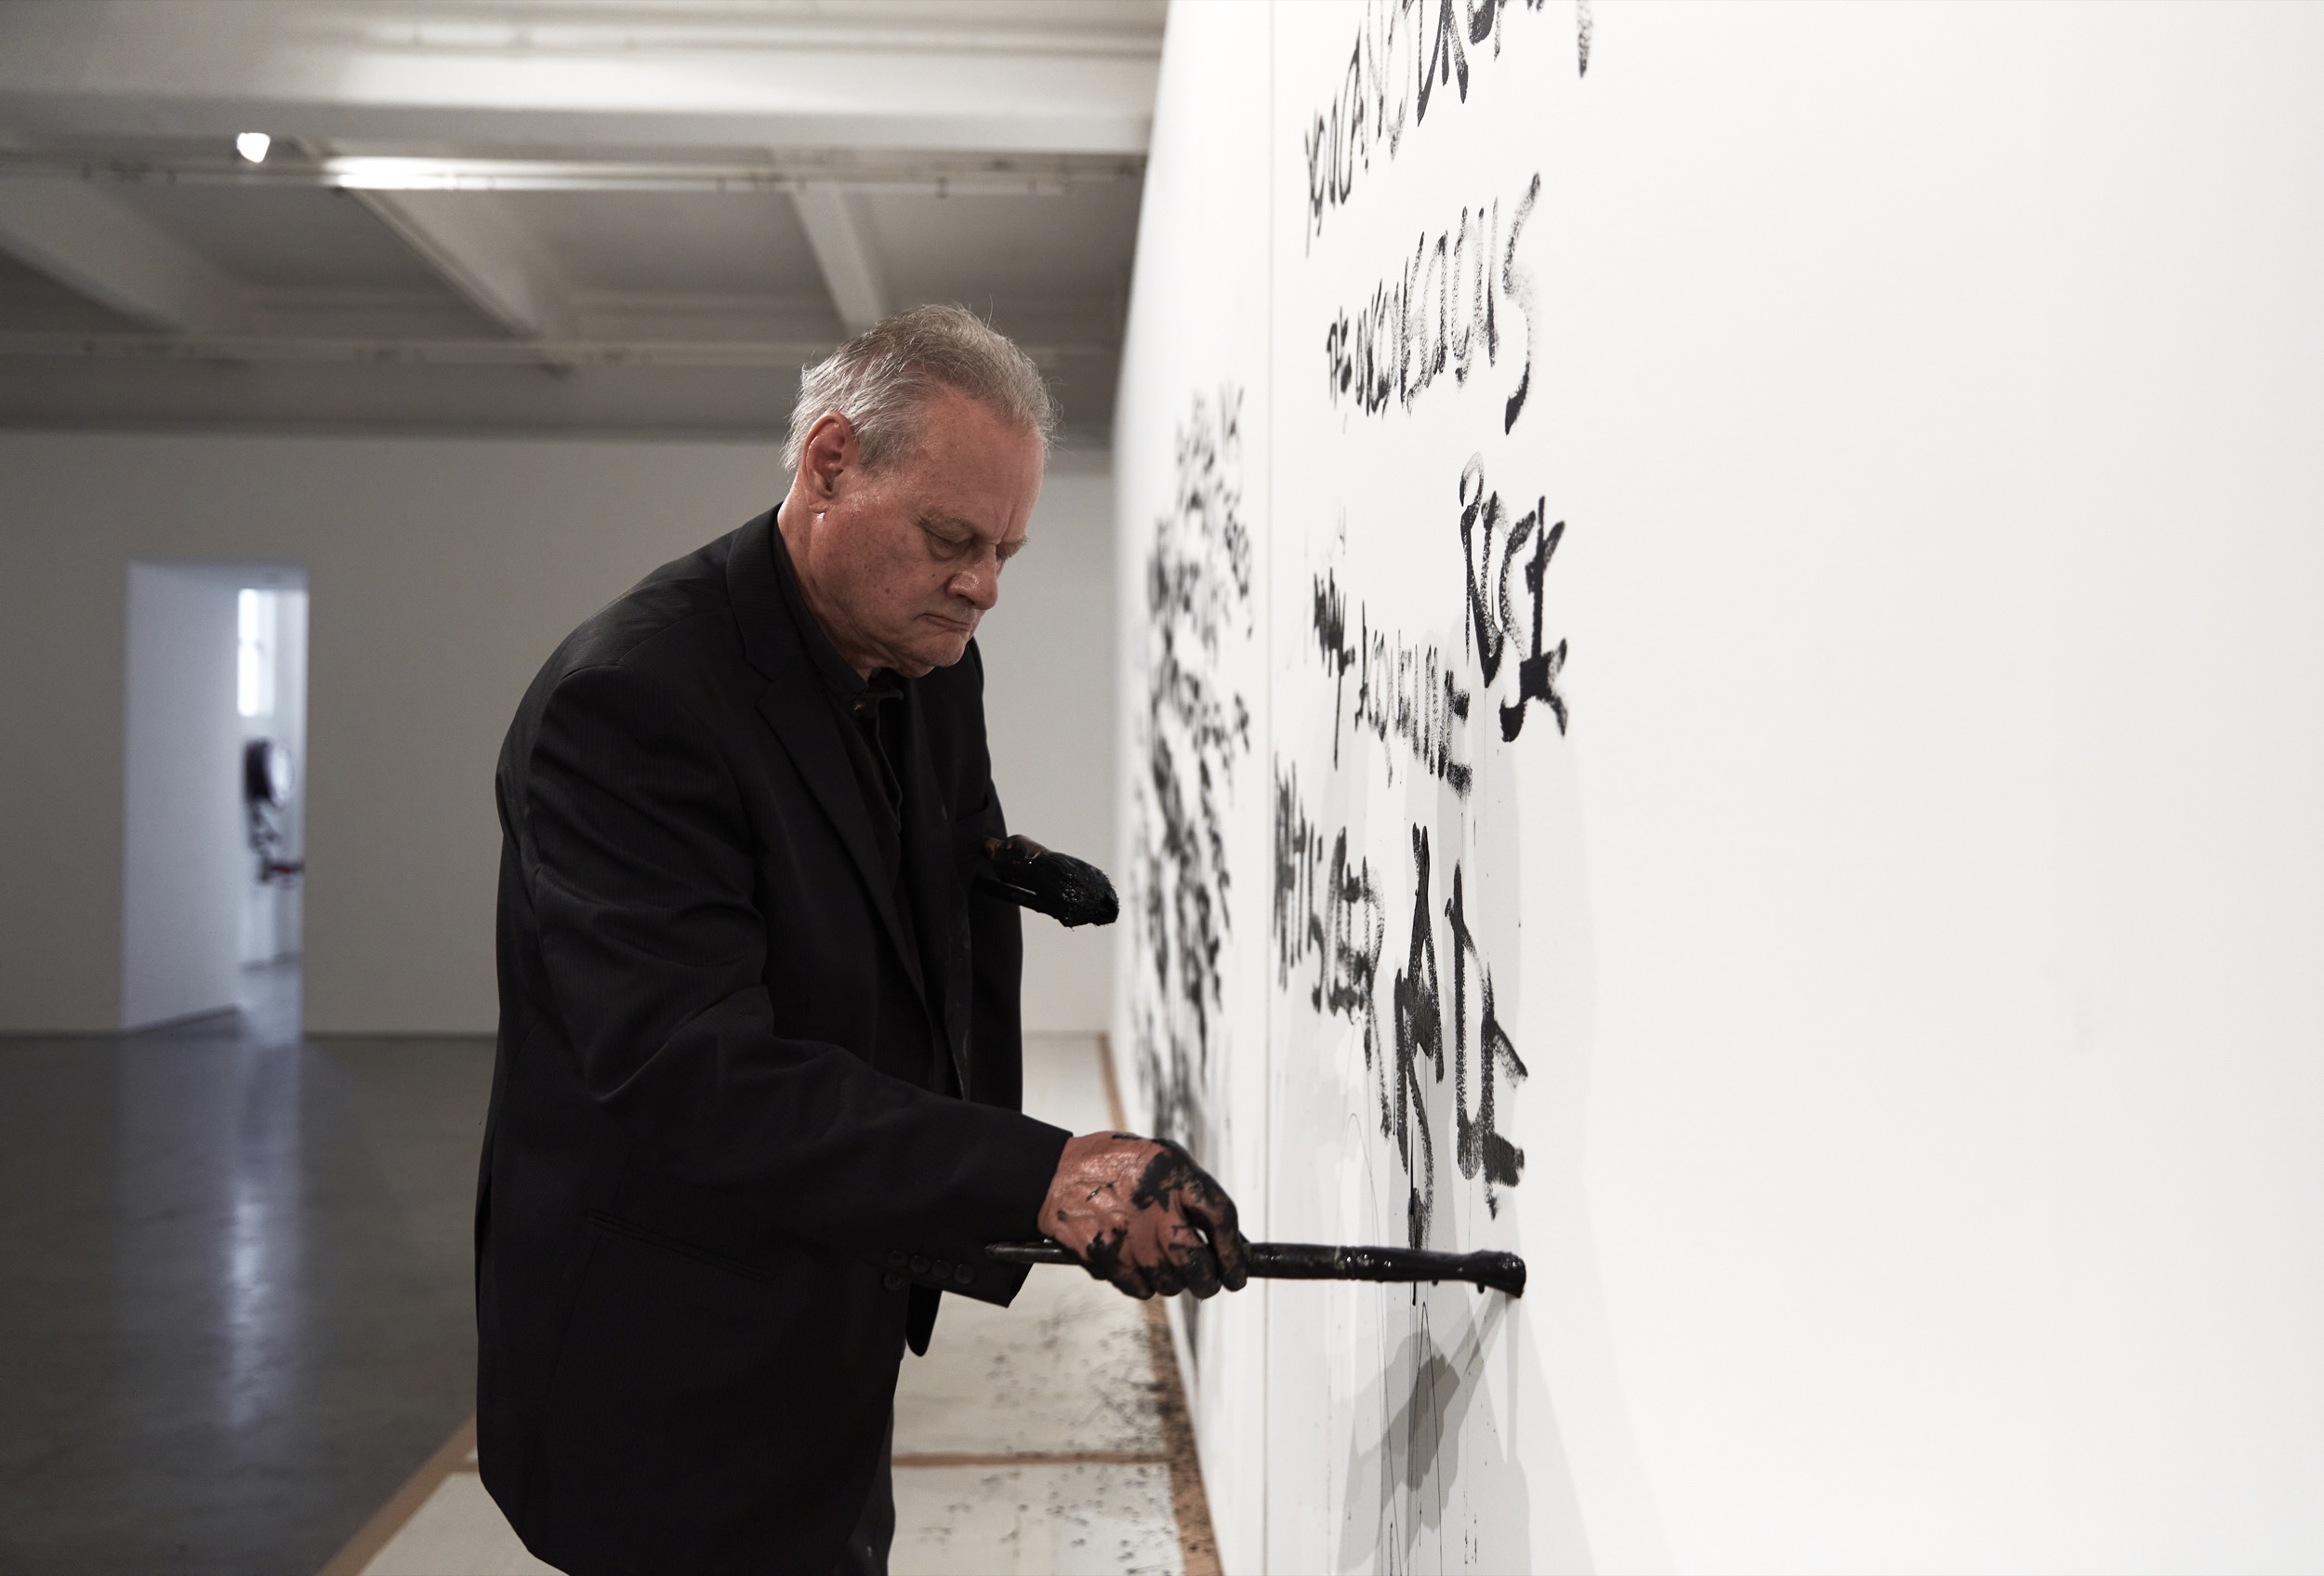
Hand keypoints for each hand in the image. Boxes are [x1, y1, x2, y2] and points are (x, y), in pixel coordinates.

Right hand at [1038, 1132, 1249, 1298]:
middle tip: (1209, 1282)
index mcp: (1174, 1174)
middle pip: (1198, 1265)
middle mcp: (1155, 1207)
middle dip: (1209, 1281)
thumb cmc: (1115, 1164)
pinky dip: (1143, 1284)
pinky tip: (1136, 1263)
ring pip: (1169, 1283)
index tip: (1238, 1271)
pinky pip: (1139, 1289)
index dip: (1234, 1252)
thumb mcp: (1162, 1157)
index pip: (1222, 1217)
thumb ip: (1195, 1190)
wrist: (1055, 1172)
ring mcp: (1129, 1235)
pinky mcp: (1105, 1256)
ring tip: (1162, 1262)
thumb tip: (1231, 1238)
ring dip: (1173, 1281)